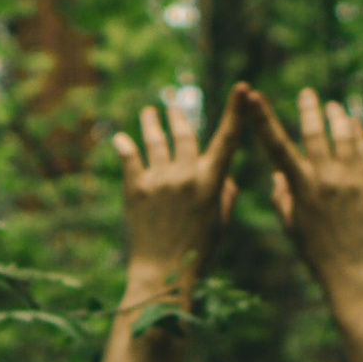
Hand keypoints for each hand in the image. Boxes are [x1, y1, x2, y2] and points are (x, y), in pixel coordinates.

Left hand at [112, 96, 236, 305]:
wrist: (162, 274)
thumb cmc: (197, 252)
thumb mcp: (219, 223)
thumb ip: (224, 195)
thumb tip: (225, 176)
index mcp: (211, 182)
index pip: (228, 138)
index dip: (236, 111)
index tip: (243, 87)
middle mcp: (186, 175)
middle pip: (185, 134)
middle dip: (179, 117)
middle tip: (172, 105)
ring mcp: (159, 180)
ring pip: (156, 141)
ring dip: (151, 124)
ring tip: (147, 113)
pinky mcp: (135, 189)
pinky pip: (129, 158)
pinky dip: (124, 145)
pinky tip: (119, 138)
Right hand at [237, 85, 362, 297]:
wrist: (357, 274)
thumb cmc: (319, 254)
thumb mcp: (292, 228)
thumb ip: (282, 198)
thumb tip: (277, 176)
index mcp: (301, 188)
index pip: (276, 145)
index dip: (261, 118)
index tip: (251, 95)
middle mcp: (326, 179)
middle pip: (315, 133)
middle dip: (309, 109)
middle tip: (307, 93)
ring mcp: (353, 180)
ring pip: (345, 136)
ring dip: (338, 117)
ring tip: (335, 106)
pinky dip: (359, 135)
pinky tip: (355, 125)